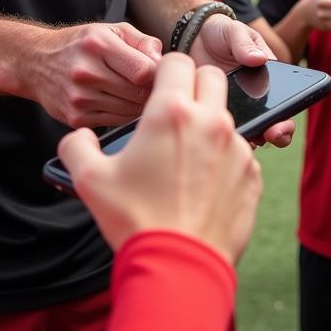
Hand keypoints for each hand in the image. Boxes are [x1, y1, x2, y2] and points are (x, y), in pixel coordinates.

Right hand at [27, 22, 161, 127]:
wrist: (36, 63)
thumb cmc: (81, 45)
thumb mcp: (112, 30)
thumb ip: (143, 42)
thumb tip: (161, 61)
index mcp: (98, 45)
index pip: (143, 71)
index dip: (160, 75)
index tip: (162, 74)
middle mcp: (86, 72)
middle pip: (138, 93)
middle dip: (153, 91)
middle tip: (156, 87)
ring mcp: (79, 98)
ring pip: (130, 111)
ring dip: (141, 105)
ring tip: (138, 94)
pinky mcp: (76, 118)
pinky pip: (116, 122)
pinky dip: (125, 115)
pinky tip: (121, 103)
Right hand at [58, 54, 261, 263]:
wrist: (178, 269)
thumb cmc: (135, 221)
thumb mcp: (89, 180)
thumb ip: (77, 147)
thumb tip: (81, 138)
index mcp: (172, 112)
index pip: (179, 60)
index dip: (166, 70)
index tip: (158, 88)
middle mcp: (211, 121)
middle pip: (212, 77)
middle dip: (195, 84)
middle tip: (176, 111)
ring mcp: (238, 148)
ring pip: (227, 117)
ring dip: (209, 126)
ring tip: (186, 158)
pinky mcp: (253, 174)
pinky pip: (240, 153)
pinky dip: (224, 160)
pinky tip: (203, 186)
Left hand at [188, 15, 293, 147]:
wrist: (194, 37)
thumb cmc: (222, 33)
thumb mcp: (234, 31)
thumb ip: (244, 43)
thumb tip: (259, 59)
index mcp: (268, 80)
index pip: (285, 105)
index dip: (286, 120)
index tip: (280, 124)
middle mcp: (256, 99)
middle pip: (272, 126)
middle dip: (277, 135)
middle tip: (272, 135)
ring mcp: (236, 109)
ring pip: (249, 133)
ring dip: (251, 138)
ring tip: (247, 138)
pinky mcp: (215, 113)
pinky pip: (222, 130)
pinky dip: (223, 135)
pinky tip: (218, 134)